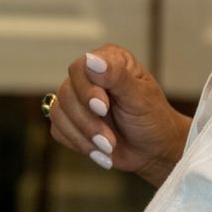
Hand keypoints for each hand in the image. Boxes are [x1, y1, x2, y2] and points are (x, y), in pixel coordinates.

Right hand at [50, 45, 190, 186]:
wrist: (154, 151)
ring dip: (83, 136)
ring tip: (108, 147)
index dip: (86, 90)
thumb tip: (91, 60)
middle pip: (66, 93)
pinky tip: (100, 151)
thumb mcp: (140, 98)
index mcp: (109, 61)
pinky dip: (78, 144)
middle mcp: (90, 76)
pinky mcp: (71, 120)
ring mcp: (78, 99)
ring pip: (59, 113)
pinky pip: (58, 130)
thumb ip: (117, 76)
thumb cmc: (153, 120)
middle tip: (109, 140)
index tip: (103, 109)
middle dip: (88, 122)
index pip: (80, 68)